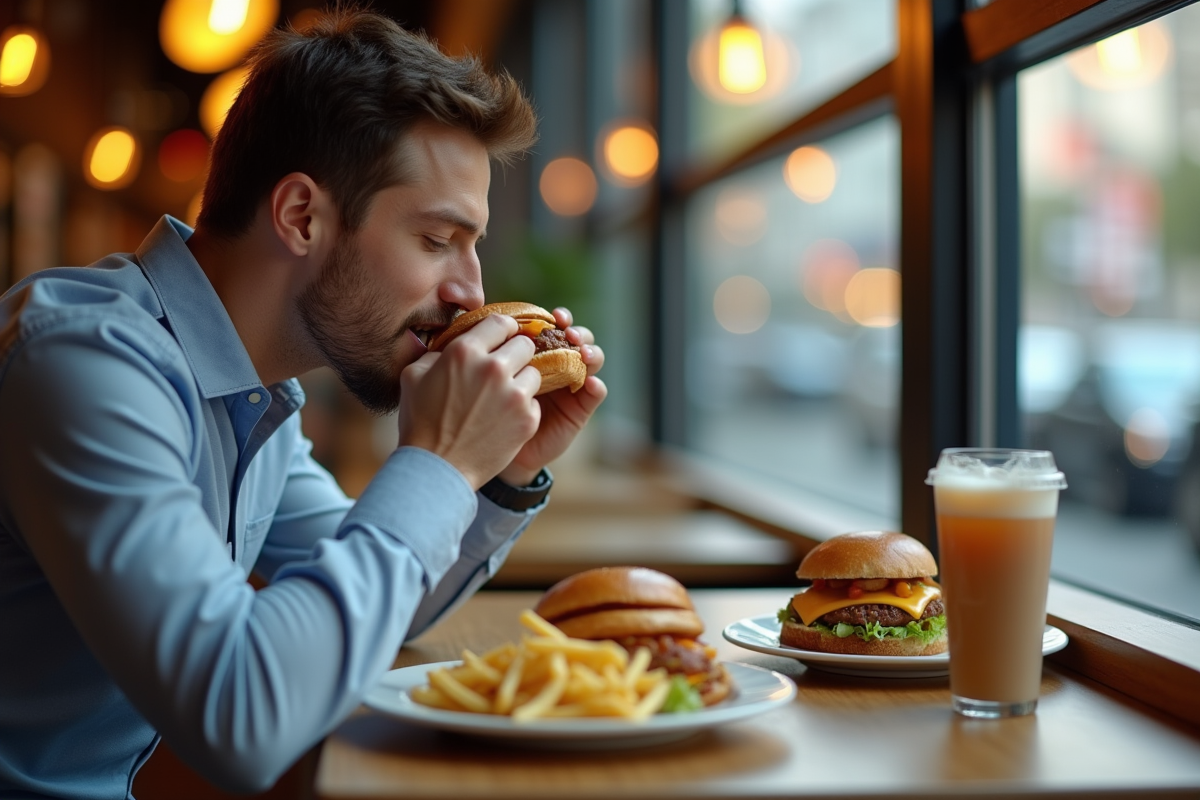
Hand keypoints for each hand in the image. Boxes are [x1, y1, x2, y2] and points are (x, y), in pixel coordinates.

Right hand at [397, 314, 541, 489]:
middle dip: (518, 353)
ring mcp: (514, 394)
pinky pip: (535, 402)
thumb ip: (437, 353)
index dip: (504, 329)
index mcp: (465, 352)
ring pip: (535, 373)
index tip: (504, 337)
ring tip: (505, 395)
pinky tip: (505, 419)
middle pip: (525, 345)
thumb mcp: (414, 376)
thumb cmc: (420, 422)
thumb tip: (451, 345)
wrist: (437, 468)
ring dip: (522, 381)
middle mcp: (493, 368)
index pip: (501, 322)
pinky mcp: (527, 419)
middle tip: (508, 367)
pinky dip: (523, 409)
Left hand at [497, 307, 607, 486]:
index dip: (556, 318)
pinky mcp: (581, 408)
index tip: (550, 316)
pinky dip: (597, 386)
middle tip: (568, 333)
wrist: (496, 446)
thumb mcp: (490, 375)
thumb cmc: (487, 407)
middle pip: (577, 338)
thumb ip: (496, 351)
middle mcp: (558, 364)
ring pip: (592, 359)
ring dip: (591, 352)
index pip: (554, 327)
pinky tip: (590, 384)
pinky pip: (596, 393)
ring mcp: (572, 384)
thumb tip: (491, 323)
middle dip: (576, 331)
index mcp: (538, 351)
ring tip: (582, 354)